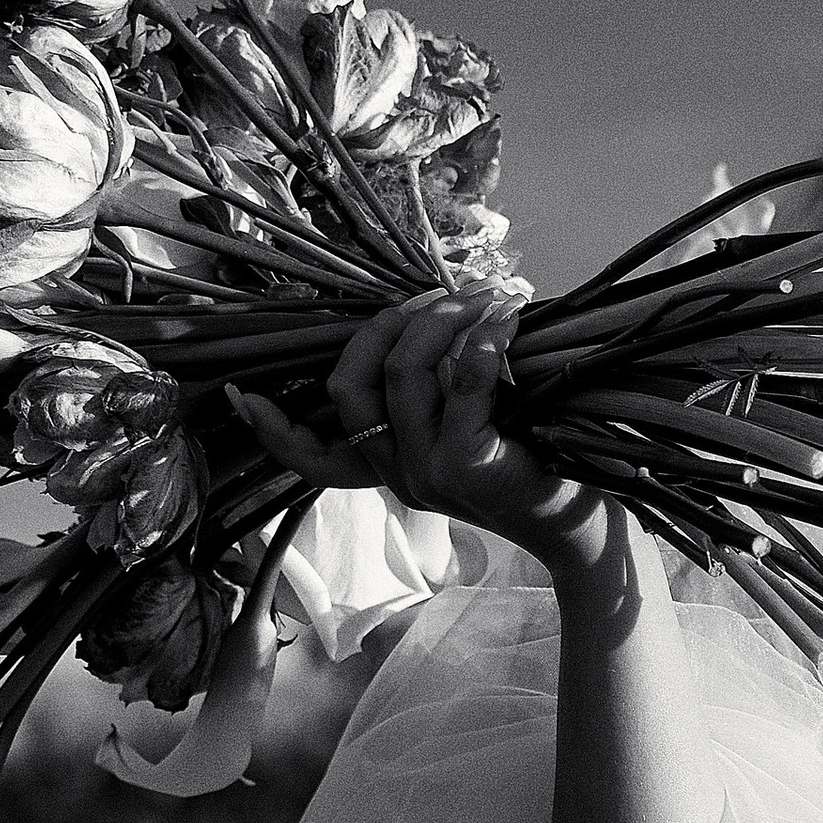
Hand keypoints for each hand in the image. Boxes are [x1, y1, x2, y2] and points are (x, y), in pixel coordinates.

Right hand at [234, 292, 613, 577]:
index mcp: (388, 470)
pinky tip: (508, 319)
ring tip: (484, 298)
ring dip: (443, 319)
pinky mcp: (468, 466)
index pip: (313, 461)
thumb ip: (431, 396)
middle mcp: (397, 477)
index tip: (241, 396)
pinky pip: (461, 381)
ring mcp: (428, 475)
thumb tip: (420, 318)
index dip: (273, 431)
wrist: (582, 525)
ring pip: (403, 372)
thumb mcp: (466, 435)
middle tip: (440, 297)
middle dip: (389, 325)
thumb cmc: (531, 465)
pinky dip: (483, 338)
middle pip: (351, 385)